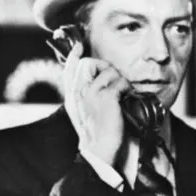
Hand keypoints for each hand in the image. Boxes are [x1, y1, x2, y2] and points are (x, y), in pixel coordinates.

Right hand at [62, 42, 130, 164]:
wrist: (98, 148)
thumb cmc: (93, 132)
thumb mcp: (81, 111)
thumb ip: (82, 95)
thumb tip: (93, 81)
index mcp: (71, 95)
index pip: (69, 68)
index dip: (74, 55)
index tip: (79, 46)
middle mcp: (78, 91)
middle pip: (89, 63)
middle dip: (104, 67)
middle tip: (113, 80)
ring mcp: (92, 93)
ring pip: (109, 71)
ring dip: (119, 80)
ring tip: (121, 93)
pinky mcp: (107, 97)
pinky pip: (120, 81)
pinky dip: (126, 88)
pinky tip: (125, 97)